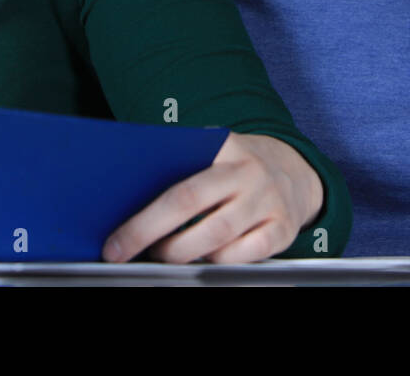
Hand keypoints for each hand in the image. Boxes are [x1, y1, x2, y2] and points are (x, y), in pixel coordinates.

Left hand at [101, 132, 322, 263]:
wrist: (294, 171)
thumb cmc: (234, 166)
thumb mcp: (211, 152)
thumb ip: (179, 166)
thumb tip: (127, 199)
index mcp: (225, 146)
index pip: (176, 183)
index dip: (143, 217)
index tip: (115, 240)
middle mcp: (249, 172)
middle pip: (190, 207)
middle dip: (149, 236)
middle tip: (124, 252)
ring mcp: (269, 202)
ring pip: (217, 239)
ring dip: (182, 253)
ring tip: (162, 254)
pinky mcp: (284, 230)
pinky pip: (245, 257)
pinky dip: (218, 263)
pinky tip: (203, 259)